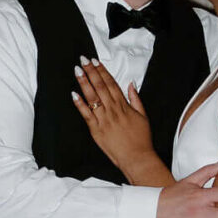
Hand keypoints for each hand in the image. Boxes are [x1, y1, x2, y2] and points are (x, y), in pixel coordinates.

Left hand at [72, 57, 155, 178]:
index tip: (95, 61)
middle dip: (91, 72)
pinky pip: (86, 115)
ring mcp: (104, 120)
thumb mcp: (143, 116)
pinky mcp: (96, 130)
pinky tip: (73, 94)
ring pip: (92, 98)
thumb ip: (136, 99)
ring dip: (84, 83)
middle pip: (100, 87)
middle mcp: (113, 110)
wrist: (137, 158)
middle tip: (83, 60)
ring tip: (77, 71)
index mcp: (124, 106)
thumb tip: (131, 83)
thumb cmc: (141, 139)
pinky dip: (80, 104)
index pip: (111, 84)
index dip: (102, 71)